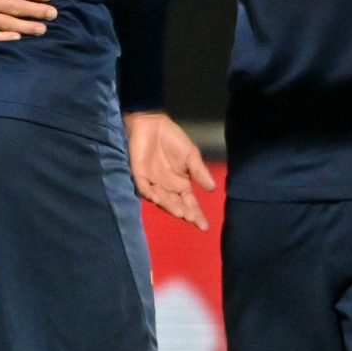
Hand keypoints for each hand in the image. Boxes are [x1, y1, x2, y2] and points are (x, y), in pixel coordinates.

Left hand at [125, 110, 214, 229]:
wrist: (152, 124)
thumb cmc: (172, 139)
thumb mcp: (191, 155)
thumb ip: (199, 171)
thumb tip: (212, 188)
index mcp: (181, 184)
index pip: (190, 203)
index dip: (197, 214)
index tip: (204, 226)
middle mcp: (167, 187)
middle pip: (176, 204)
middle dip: (184, 212)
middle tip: (191, 218)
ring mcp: (153, 182)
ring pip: (162, 199)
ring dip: (170, 206)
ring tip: (181, 212)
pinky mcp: (139, 175)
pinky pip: (144, 188)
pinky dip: (150, 193)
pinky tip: (157, 198)